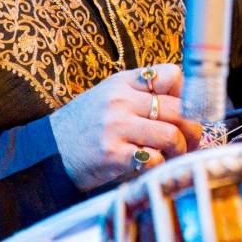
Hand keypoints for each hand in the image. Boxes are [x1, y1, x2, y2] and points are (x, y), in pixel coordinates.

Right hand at [48, 63, 202, 189]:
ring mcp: (117, 127)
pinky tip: (152, 165)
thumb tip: (184, 101)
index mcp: (123, 83)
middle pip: (178, 109)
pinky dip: (159, 165)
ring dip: (179, 150)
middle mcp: (121, 101)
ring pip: (171, 135)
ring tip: (173, 155)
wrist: (49, 150)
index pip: (172, 75)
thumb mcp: (108, 95)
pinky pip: (154, 159)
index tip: (187, 109)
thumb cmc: (85, 124)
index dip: (186, 93)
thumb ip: (140, 93)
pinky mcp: (113, 155)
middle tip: (190, 141)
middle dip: (191, 129)